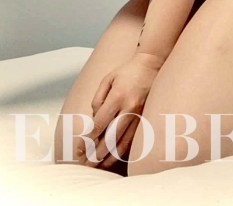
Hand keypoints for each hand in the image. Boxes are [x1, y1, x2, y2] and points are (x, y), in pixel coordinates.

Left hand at [78, 53, 162, 169]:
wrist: (151, 65)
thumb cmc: (127, 71)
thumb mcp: (108, 79)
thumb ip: (98, 99)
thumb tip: (94, 118)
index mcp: (118, 96)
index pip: (100, 123)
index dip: (88, 138)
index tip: (80, 147)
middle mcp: (130, 108)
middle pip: (111, 138)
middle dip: (97, 154)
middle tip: (86, 164)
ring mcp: (140, 115)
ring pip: (123, 143)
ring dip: (110, 157)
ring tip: (98, 166)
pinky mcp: (146, 119)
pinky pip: (133, 140)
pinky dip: (122, 151)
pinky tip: (114, 158)